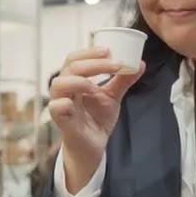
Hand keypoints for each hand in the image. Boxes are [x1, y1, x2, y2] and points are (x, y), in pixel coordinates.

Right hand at [48, 47, 144, 184]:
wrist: (93, 146)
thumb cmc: (96, 119)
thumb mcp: (112, 97)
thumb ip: (122, 80)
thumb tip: (139, 63)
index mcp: (74, 80)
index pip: (75, 59)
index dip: (89, 52)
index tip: (109, 50)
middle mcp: (65, 90)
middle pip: (70, 67)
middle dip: (92, 63)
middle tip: (114, 63)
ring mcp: (61, 104)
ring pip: (59, 84)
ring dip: (79, 80)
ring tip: (97, 86)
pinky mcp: (61, 121)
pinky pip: (55, 107)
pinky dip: (64, 102)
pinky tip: (77, 102)